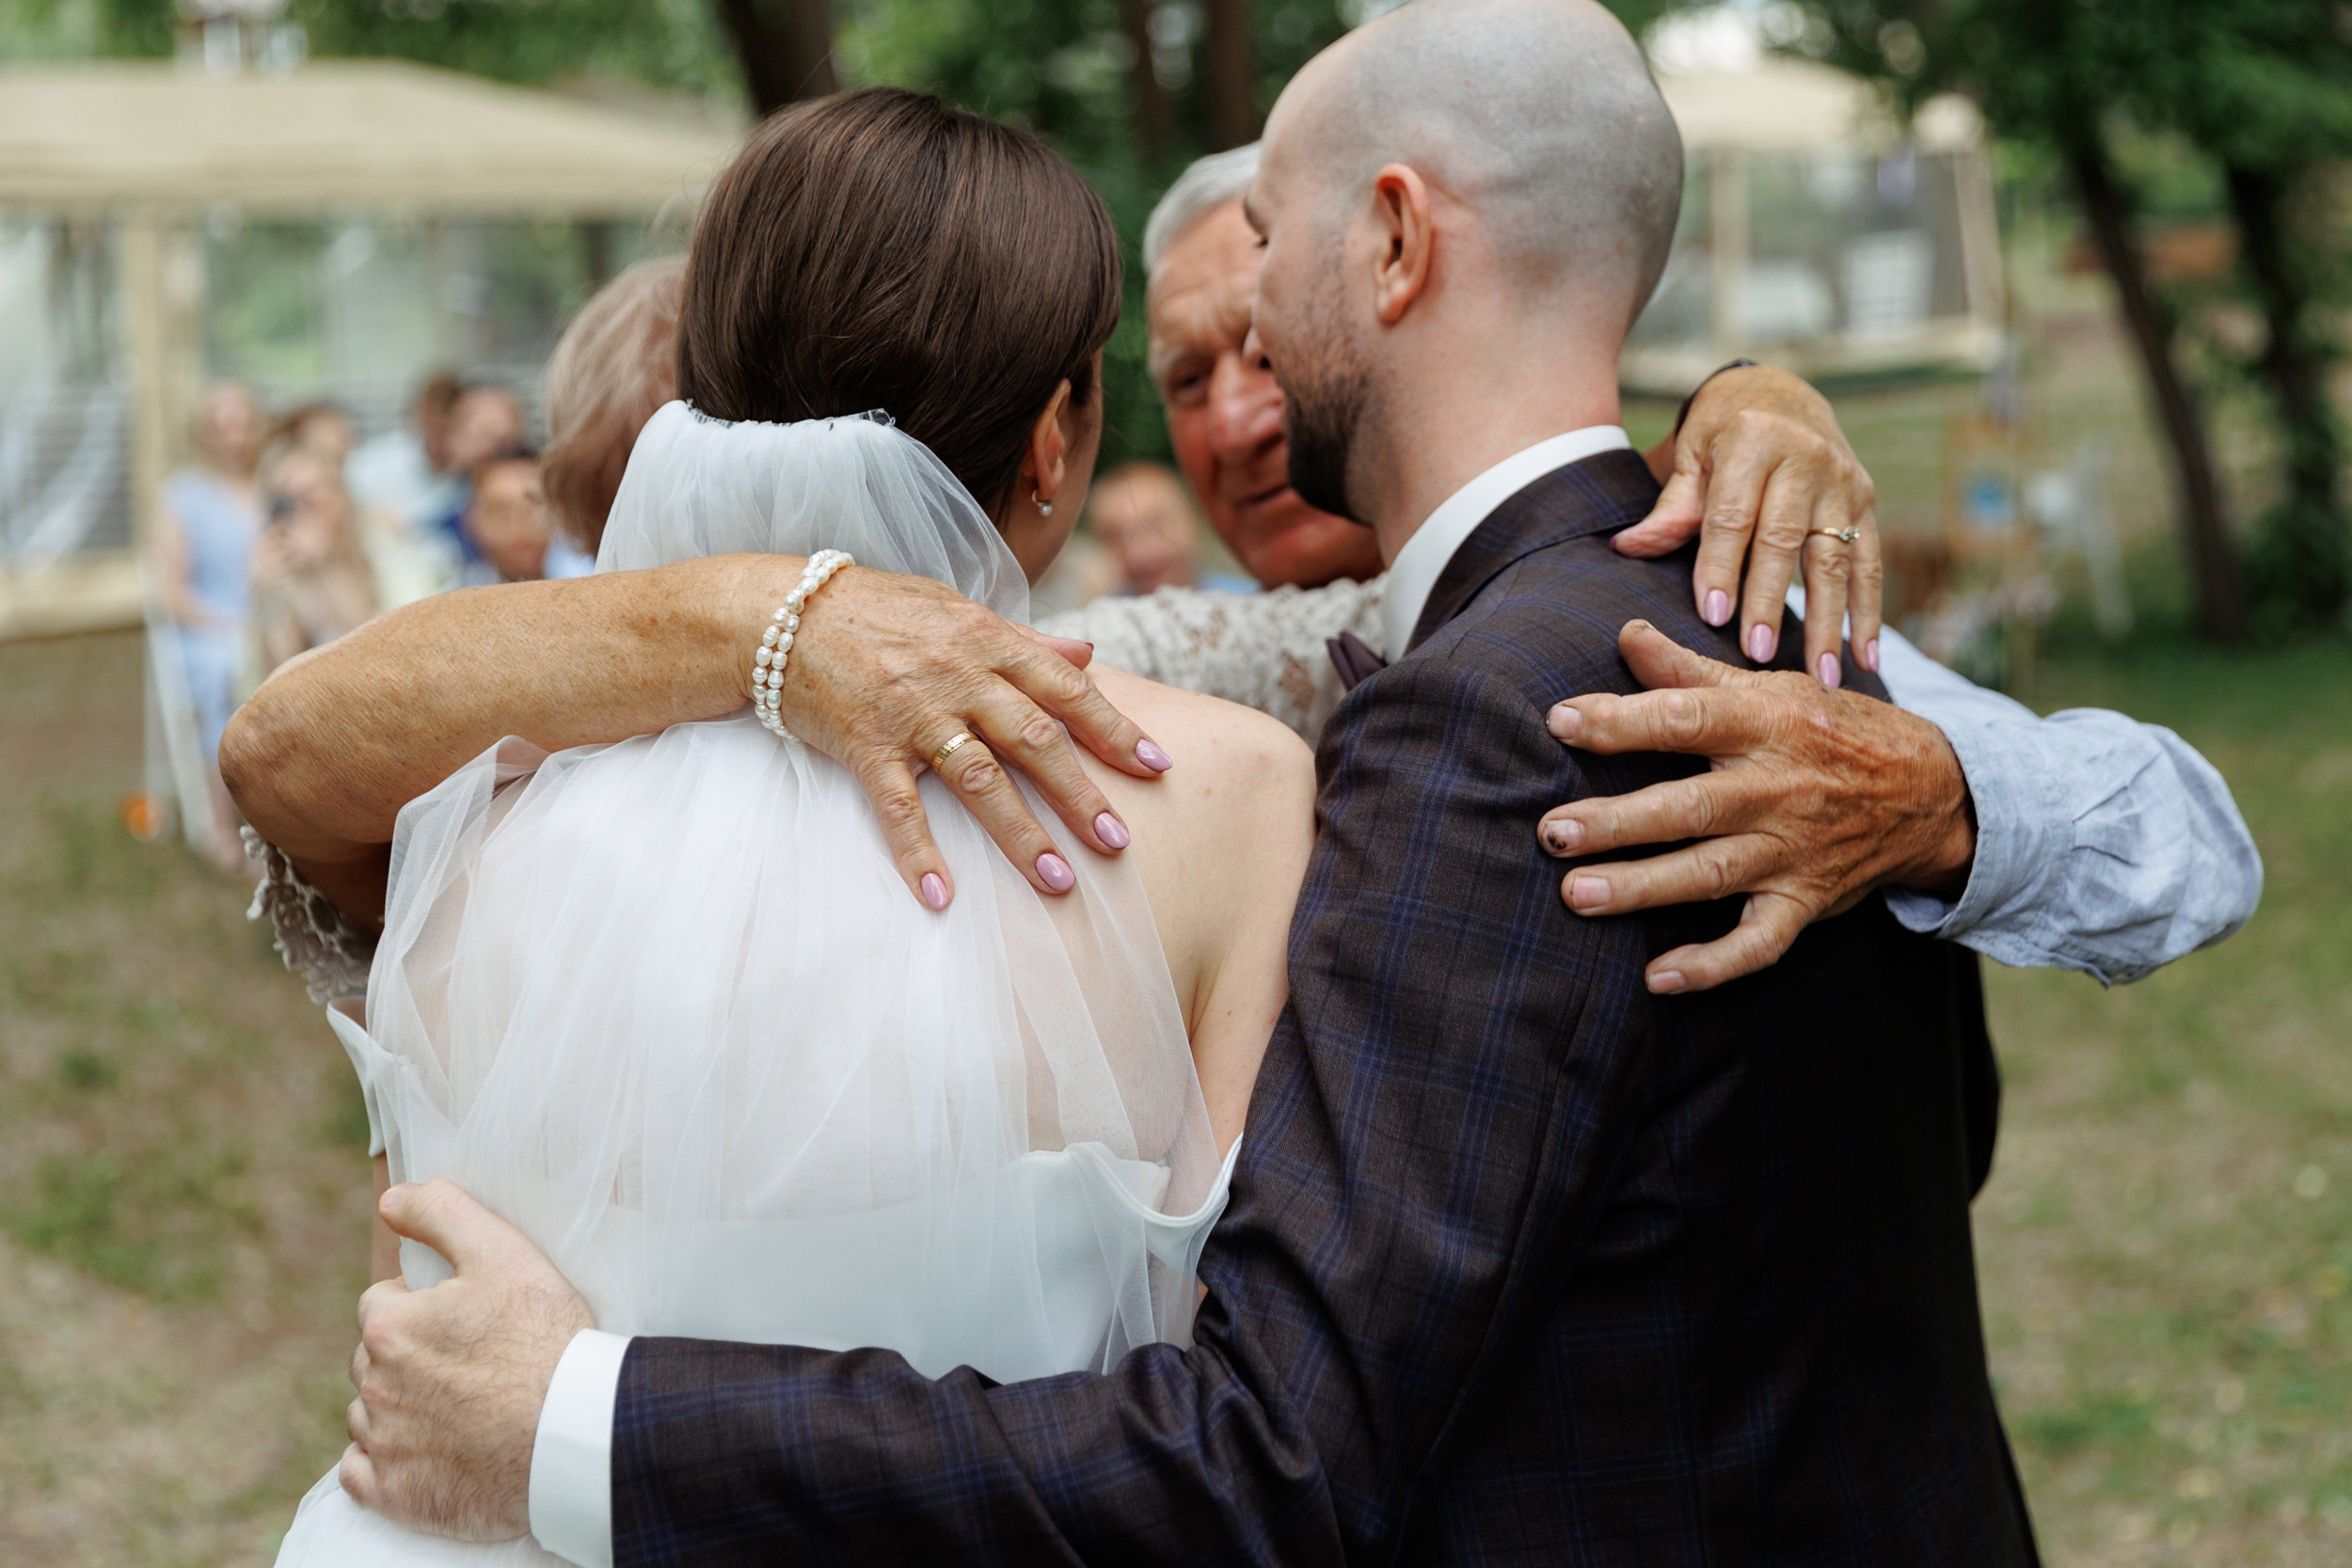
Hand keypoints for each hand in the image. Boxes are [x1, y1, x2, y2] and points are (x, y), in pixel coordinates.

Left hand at [340, 1180, 592, 1541]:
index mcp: (390, 1327)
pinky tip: (427, 1449)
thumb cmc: (547, 1339)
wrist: (577, 1432)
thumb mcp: (505, 1254)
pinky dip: (383, 1461)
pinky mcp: (395, 1495)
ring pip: (368, 1413)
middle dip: (408, 1356)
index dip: (424, 1306)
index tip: (467, 1319)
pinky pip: (360, 1472)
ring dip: (397, 1406)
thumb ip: (442, 1213)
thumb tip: (391, 1199)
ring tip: (459, 1406)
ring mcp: (383, 1445)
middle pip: (373, 1358)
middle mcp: (374, 1386)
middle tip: (469, 1362)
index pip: (381, 1303)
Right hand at [738, 561, 1173, 907]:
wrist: (782, 613)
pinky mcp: (864, 744)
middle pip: (1033, 740)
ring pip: (977, 778)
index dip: (1114, 728)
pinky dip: (918, 852)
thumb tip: (1086, 654)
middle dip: (1080, 795)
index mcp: (987, 641)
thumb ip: (1023, 640)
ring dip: (1020, 834)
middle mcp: (956, 676)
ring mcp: (911, 712)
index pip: (1065, 689)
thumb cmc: (879, 611)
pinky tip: (942, 896)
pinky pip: (897, 806)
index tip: (1157, 767)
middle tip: (1119, 844)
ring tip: (1058, 882)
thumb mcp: (957, 610)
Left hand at [1537, 622, 1973, 993]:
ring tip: (1575, 895)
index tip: (1559, 721)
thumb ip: (1691, 671)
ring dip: (1642, 888)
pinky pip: (1758, 944)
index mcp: (1766, 725)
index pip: (1686, 719)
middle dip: (1618, 821)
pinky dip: (1712, 966)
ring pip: (1710, 873)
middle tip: (1552, 832)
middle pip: (1689, 806)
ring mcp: (1791, 852)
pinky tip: (1657, 979)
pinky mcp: (1804, 902)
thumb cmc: (1831, 730)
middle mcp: (1777, 790)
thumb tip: (1625, 635)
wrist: (1931, 791)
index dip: (1622, 721)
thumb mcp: (1771, 688)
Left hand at [1619, 365, 1882, 685]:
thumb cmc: (1720, 434)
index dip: (1721, 565)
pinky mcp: (1866, 501)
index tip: (1712, 616)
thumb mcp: (1689, 456)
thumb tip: (1625, 549)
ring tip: (1819, 675)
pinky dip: (1868, 613)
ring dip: (1827, 621)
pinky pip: (1869, 563)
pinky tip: (1864, 659)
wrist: (1778, 394)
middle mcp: (1806, 456)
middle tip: (1757, 654)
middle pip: (1785, 540)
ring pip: (1834, 559)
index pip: (1733, 514)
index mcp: (1752, 440)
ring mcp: (1843, 480)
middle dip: (1770, 600)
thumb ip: (1670, 508)